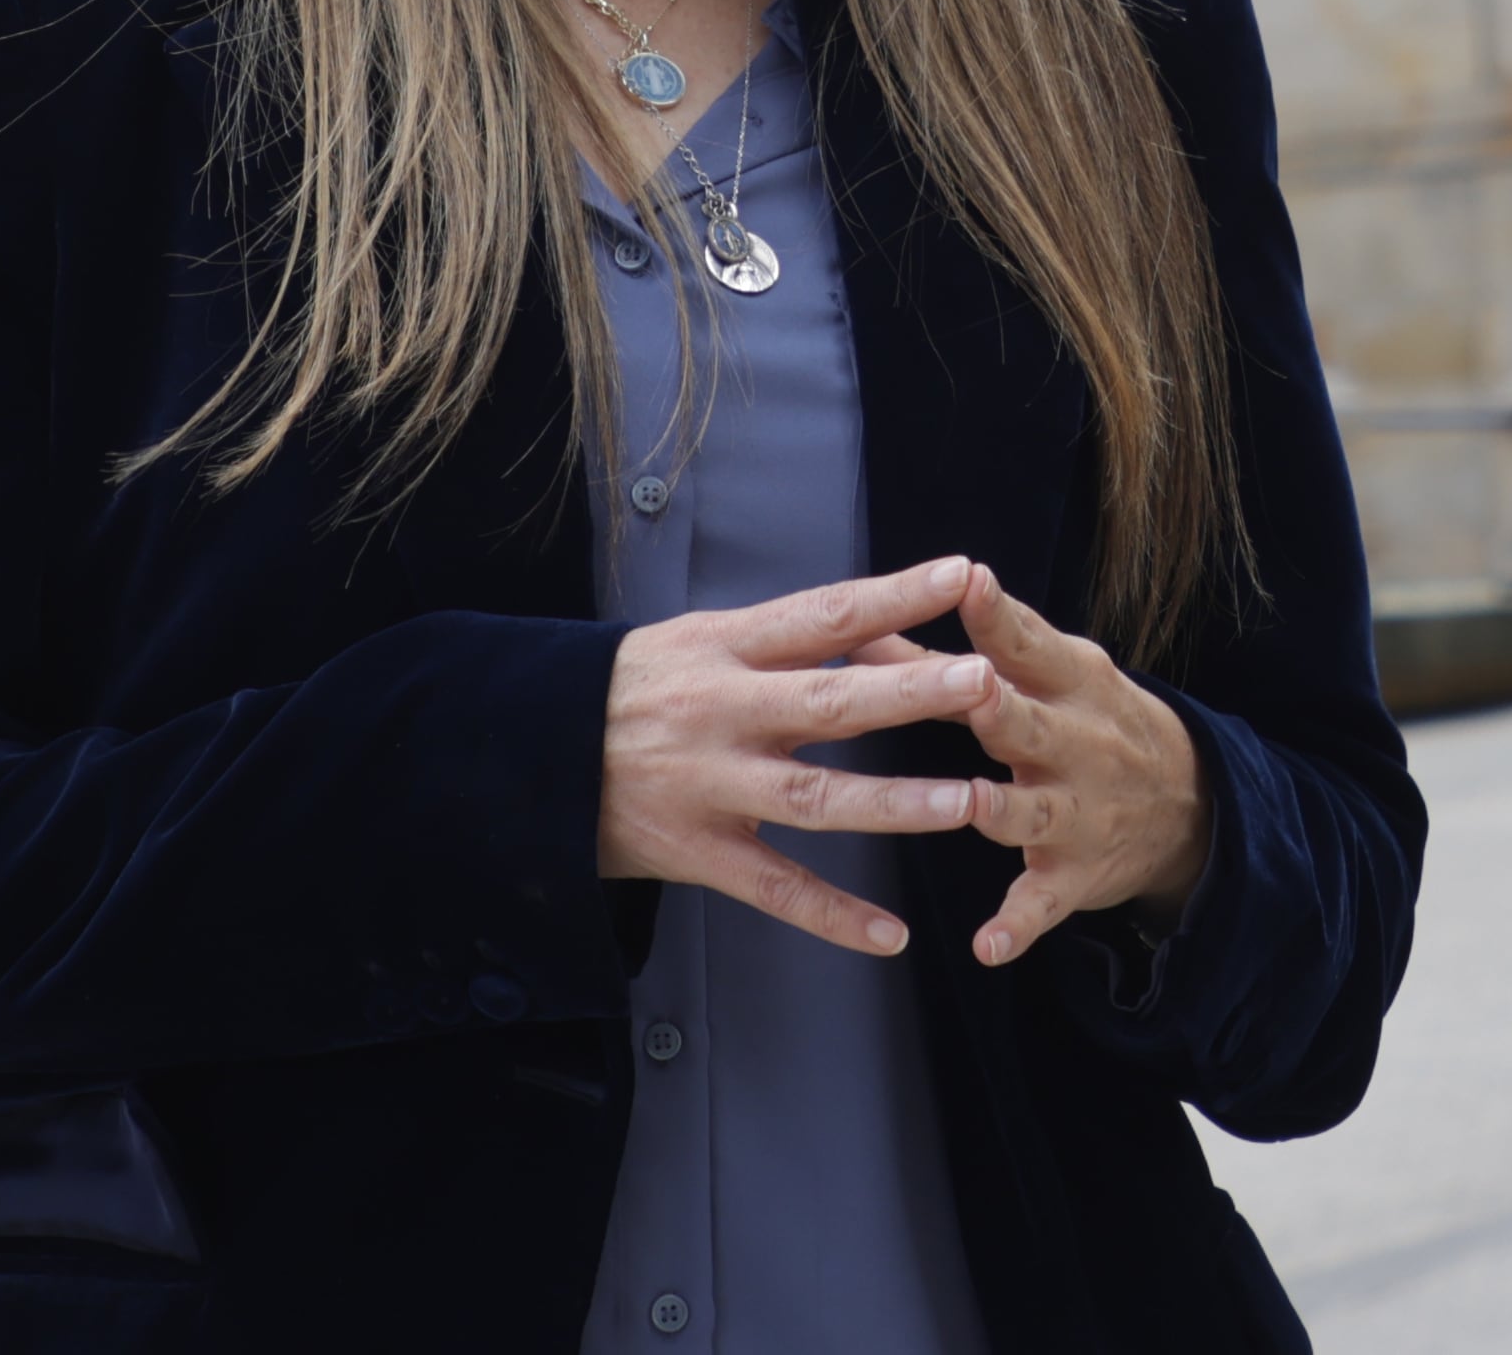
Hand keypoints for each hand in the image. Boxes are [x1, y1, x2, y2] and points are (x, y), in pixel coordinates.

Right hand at [599, 555, 995, 957]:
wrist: (527, 750)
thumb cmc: (633, 688)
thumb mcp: (696, 640)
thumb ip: (780, 641)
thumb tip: (878, 623)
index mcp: (726, 647)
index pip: (825, 614)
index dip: (894, 595)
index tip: (963, 575)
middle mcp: (724, 713)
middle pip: (830, 703)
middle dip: (910, 693)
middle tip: (984, 683)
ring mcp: (711, 787)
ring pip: (814, 798)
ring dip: (894, 803)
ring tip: (966, 803)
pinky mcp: (695, 853)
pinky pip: (775, 888)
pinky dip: (833, 917)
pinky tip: (891, 936)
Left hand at [957, 562, 1210, 968]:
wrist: (1188, 803)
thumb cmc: (1090, 718)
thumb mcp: (1049, 676)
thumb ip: (956, 657)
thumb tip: (865, 623)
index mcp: (1068, 684)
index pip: (1029, 644)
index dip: (998, 615)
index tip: (969, 579)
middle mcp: (1076, 745)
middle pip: (1031, 726)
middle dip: (1001, 710)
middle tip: (972, 691)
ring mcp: (1077, 814)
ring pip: (1034, 812)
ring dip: (1005, 810)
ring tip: (973, 805)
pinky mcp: (1073, 875)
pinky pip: (1043, 904)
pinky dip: (1018, 926)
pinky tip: (987, 946)